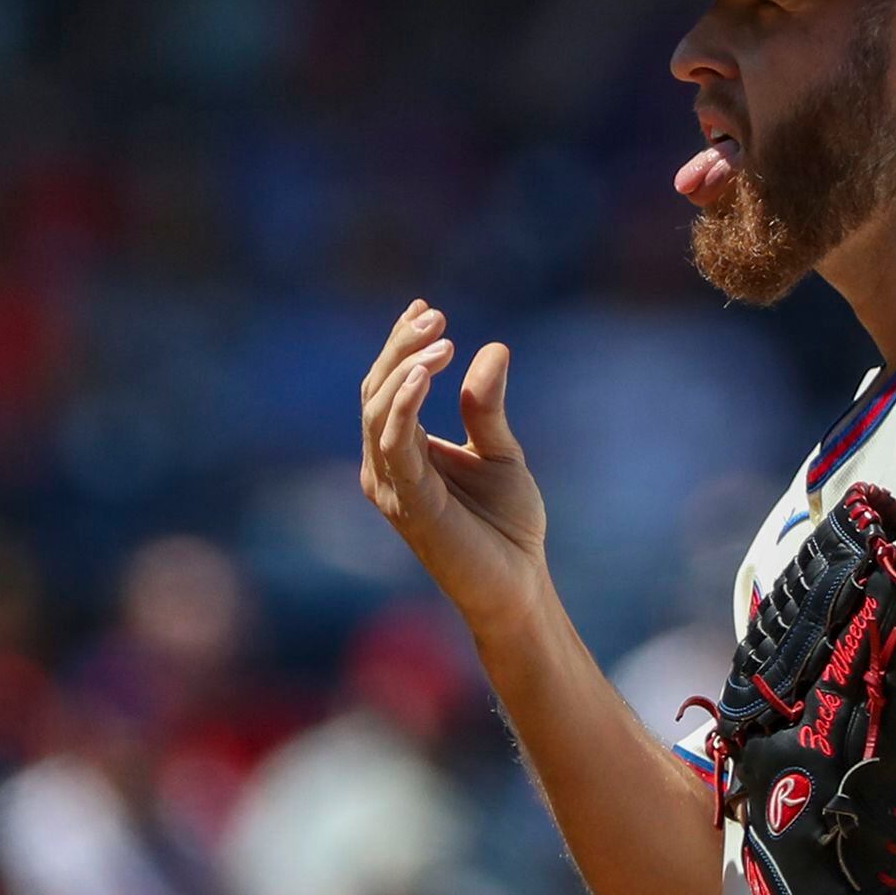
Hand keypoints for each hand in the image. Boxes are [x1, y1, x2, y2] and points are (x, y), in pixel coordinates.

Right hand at [360, 300, 548, 633]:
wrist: (519, 585)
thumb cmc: (507, 527)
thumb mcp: (500, 453)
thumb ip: (485, 407)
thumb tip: (491, 348)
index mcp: (403, 453)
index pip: (387, 387)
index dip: (400, 346)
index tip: (426, 308)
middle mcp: (387, 467)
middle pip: (375, 391)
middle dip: (400, 348)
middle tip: (435, 318)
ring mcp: (393, 486)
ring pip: (377, 411)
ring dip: (404, 369)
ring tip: (440, 341)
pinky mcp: (410, 503)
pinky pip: (394, 443)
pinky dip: (404, 404)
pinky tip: (426, 373)